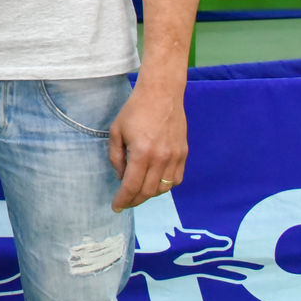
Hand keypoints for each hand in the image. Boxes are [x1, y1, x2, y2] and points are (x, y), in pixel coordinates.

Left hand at [107, 83, 186, 209]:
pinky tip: (155, 182)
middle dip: (134, 200)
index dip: (123, 200)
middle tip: (125, 202)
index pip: (131, 186)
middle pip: (148, 191)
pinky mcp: (184, 153)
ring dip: (149, 194)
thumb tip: (121, 177)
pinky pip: (176, 179)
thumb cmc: (135, 110)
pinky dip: (165, 185)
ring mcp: (175, 157)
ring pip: (163, 188)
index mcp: (141, 153)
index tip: (116, 207)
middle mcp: (161, 158)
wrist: (161, 94)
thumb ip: (116, 157)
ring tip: (138, 191)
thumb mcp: (116, 131)